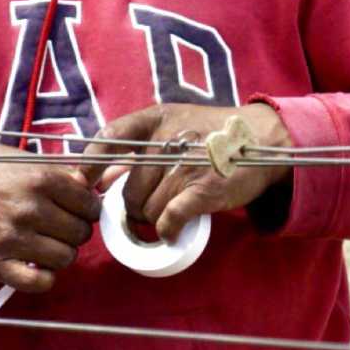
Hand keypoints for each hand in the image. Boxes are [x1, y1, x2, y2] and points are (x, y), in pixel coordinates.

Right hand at [0, 140, 100, 292]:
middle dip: (73, 229)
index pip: (89, 204)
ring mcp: (11, 239)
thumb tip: (103, 180)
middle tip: (58, 225)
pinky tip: (35, 263)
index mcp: (39, 179)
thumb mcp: (23, 159)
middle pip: (80, 233)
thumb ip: (65, 173)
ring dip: (60, 252)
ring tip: (44, 242)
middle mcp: (28, 209)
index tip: (76, 207)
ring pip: (65, 258)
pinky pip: (39, 282)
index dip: (86, 207)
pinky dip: (44, 277)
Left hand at [81, 103, 291, 241]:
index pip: (110, 137)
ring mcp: (185, 164)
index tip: (86, 182)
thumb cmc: (211, 134)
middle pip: (129, 191)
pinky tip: (173, 230)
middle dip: (136, 205)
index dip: (91, 162)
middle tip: (153, 205)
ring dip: (154, 218)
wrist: (263, 139)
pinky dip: (167, 230)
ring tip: (171, 209)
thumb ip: (136, 147)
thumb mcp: (173, 124)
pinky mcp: (204, 189)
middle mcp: (167, 138)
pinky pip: (168, 219)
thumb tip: (101, 179)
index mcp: (155, 119)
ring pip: (147, 210)